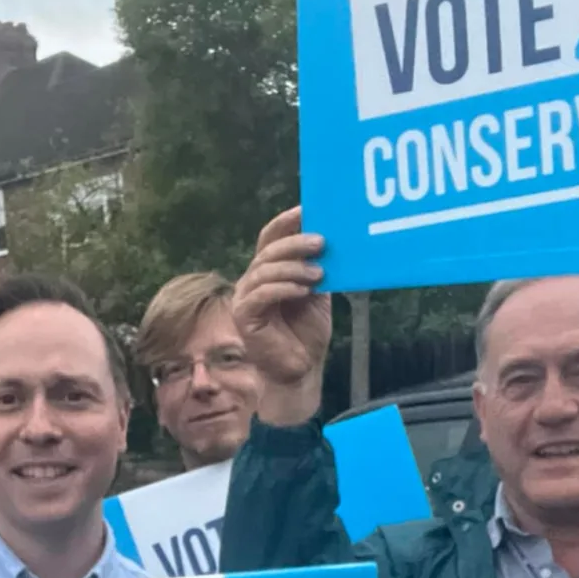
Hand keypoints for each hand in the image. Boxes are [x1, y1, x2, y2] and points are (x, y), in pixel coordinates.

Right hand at [229, 207, 331, 421]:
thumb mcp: (318, 294)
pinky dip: (283, 288)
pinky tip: (304, 290)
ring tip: (319, 273)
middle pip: (268, 250)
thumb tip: (334, 240)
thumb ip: (319, 268)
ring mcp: (245, 298)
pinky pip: (261, 295)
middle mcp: (253, 280)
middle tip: (321, 242)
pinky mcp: (244, 317)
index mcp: (269, 270)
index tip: (309, 208)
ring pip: (265, 270)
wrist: (300, 369)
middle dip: (295, 243)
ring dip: (293, 268)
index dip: (287, 222)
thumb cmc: (307, 333)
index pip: (272, 237)